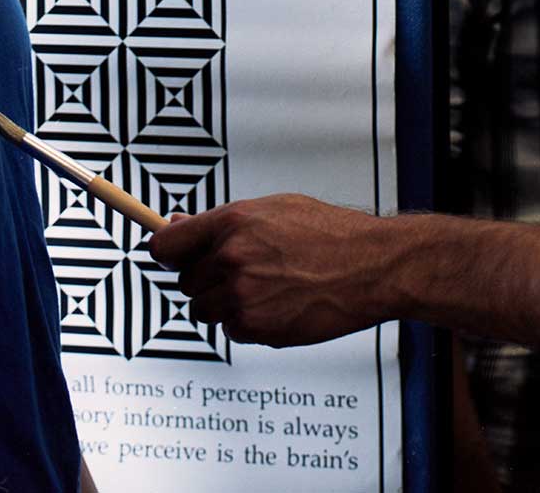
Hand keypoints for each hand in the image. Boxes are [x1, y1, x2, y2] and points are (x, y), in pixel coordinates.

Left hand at [148, 195, 386, 345]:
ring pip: (204, 309)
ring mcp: (242, 296)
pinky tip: (279, 305)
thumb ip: (224, 221)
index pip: (165, 247)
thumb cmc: (332, 234)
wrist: (373, 266)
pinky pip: (230, 330)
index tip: (174, 258)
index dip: (167, 254)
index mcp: (234, 222)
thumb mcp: (276, 210)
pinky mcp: (255, 328)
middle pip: (185, 282)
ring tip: (266, 289)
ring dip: (225, 304)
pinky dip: (248, 323)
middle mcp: (231, 258)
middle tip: (246, 271)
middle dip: (207, 279)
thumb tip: (178, 225)